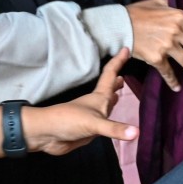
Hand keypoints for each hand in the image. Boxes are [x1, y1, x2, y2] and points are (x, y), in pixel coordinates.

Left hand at [21, 49, 137, 155]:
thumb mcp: (93, 124)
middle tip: (125, 77)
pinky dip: (109, 119)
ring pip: (105, 106)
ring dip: (112, 99)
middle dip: (116, 83)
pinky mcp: (88, 130)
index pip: (110, 75)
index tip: (125, 48)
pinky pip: (103, 123)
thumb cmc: (68, 120)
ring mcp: (91, 118)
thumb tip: (136, 132)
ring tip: (119, 95)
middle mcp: (96, 105)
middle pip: (108, 90)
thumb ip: (114, 128)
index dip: (118, 62)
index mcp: (98, 97)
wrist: (46, 135)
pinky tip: (110, 123)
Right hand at [126, 0, 182, 91]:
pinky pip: (169, 73)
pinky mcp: (157, 58)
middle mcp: (178, 32)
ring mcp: (168, 46)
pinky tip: (178, 88)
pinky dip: (174, 82)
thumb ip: (173, 6)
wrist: (119, 25)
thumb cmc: (138, 12)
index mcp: (181, 17)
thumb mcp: (158, 2)